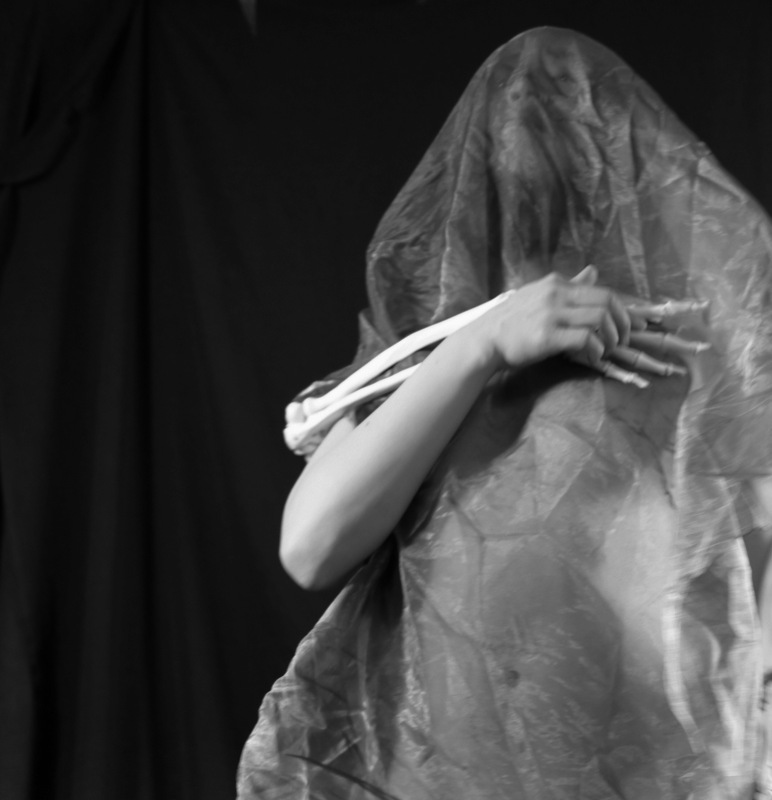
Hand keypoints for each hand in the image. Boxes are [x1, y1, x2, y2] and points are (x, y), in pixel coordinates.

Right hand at [474, 266, 708, 385]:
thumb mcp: (539, 297)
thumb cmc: (510, 325)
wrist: (482, 342)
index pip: (601, 289)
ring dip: (611, 338)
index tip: (642, 322)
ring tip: (608, 351)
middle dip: (625, 322)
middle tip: (628, 339)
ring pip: (599, 319)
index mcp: (557, 283)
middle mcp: (556, 292)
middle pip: (606, 301)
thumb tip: (591, 271)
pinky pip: (585, 338)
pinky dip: (596, 349)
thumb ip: (568, 285)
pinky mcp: (547, 334)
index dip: (626, 307)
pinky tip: (593, 358)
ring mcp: (551, 312)